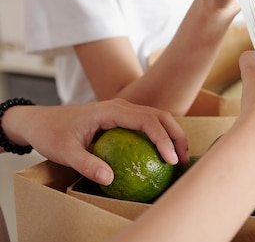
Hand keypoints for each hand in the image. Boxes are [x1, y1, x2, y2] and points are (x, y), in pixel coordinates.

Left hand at [5, 99, 187, 184]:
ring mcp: (122, 110)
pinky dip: (160, 135)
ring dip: (171, 134)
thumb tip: (109, 179)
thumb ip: (87, 164)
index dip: (163, 139)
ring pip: (156, 117)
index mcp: (111, 110)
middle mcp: (121, 106)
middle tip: (184, 159)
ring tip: (179, 157)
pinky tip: (161, 154)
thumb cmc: (51, 133)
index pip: (147, 121)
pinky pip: (146, 123)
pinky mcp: (121, 117)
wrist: (39, 120)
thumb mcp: (65, 152)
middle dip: (177, 135)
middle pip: (159, 116)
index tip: (171, 160)